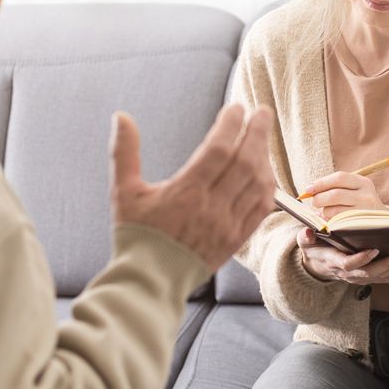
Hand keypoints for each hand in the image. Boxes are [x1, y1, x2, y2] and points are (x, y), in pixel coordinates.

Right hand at [109, 103, 275, 271]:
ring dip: (263, 156)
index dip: (230, 125)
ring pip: (258, 184)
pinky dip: (267, 186)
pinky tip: (265, 171)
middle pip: (245, 162)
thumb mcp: (123, 192)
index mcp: (186, 193)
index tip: (235, 107)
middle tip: (262, 112)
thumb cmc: (136, 236)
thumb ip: (124, 152)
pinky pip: (261, 208)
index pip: (218, 150)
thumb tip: (120, 116)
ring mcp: (228, 225)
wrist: (149, 281)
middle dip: (257, 132)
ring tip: (261, 137)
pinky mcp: (237, 239)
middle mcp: (212, 208)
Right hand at [296, 228, 388, 283]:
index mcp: (332, 261)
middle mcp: (345, 273)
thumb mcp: (305, 242)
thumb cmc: (313, 248)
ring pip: (376, 278)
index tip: (374, 250)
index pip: (347, 264)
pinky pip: (380, 280)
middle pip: (366, 273)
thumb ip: (305, 236)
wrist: (316, 265)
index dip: (361, 259)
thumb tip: (307, 230)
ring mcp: (355, 277)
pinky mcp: (363, 278)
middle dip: (385, 266)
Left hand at [301, 171, 383, 219]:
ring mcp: (364, 212)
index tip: (308, 189)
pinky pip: (337, 223)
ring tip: (325, 212)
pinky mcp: (359, 226)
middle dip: (319, 199)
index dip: (321, 183)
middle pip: (335, 194)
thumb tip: (309, 190)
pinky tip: (330, 220)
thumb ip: (334, 186)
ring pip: (334, 210)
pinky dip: (328, 221)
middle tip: (315, 202)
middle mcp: (367, 195)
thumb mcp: (353, 190)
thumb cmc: (359, 203)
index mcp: (363, 182)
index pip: (339, 178)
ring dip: (324, 212)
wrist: (381, 222)